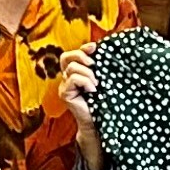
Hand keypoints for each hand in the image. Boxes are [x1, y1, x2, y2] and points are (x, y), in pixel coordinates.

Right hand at [60, 46, 104, 167]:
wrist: (101, 122)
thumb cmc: (104, 101)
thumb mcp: (102, 79)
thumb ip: (99, 67)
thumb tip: (102, 51)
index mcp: (76, 73)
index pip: (72, 55)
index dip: (82, 48)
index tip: (95, 47)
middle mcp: (67, 78)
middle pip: (65, 57)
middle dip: (80, 56)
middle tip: (94, 64)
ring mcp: (64, 86)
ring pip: (71, 68)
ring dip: (87, 73)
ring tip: (96, 84)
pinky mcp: (65, 94)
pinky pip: (73, 78)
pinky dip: (85, 81)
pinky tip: (93, 90)